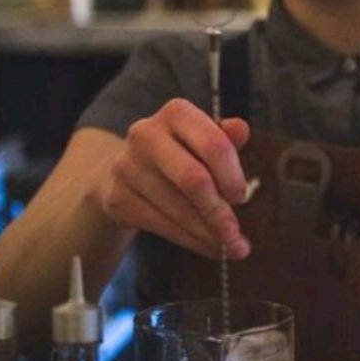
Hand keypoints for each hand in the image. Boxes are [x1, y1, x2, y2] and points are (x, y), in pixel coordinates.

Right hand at [97, 97, 251, 258]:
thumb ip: (225, 138)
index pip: (214, 144)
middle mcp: (146, 134)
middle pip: (194, 180)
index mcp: (177, 113)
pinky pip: (162, 225)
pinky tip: (209, 247)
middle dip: (220, 212)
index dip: (232, 176)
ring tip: (231, 247)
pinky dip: (191, 241)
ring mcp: (127, 166)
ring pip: (179, 208)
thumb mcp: (203, 141)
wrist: (125, 173)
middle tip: (237, 235)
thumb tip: (242, 128)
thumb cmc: (180, 154)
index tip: (241, 197)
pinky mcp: (118, 197)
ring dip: (209, 233)